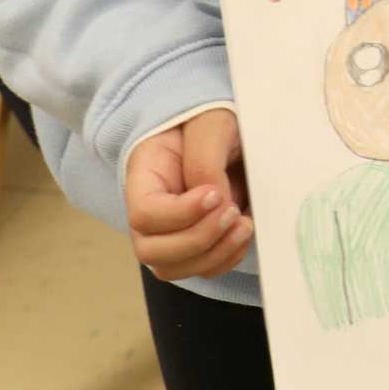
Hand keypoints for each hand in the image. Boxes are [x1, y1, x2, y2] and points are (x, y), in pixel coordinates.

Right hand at [124, 109, 253, 282]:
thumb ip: (206, 161)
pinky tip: (245, 233)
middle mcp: (149, 213)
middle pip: (152, 251)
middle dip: (196, 240)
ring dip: (214, 255)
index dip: (178, 214)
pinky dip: (226, 259)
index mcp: (143, 178)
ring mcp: (169, 233)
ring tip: (244, 225)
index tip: (214, 194)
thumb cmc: (207, 122)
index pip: (144, 213)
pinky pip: (202, 268)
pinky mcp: (195, 243)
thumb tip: (215, 203)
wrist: (222, 129)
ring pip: (175, 268)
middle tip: (232, 212)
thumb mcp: (209, 126)